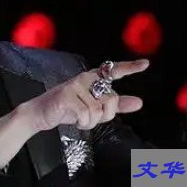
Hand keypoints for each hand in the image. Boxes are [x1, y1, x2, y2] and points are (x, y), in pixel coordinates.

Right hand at [25, 59, 149, 131]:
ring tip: (79, 118)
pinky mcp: (66, 96)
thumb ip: (116, 105)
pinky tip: (74, 120)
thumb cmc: (67, 109)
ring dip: (91, 122)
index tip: (145, 64)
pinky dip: (83, 123)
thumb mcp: (94, 107)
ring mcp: (75, 86)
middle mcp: (84, 78)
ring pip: (98, 111)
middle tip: (90, 117)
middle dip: (105, 114)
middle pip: (111, 98)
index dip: (130, 68)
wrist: (40, 114)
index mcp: (92, 78)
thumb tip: (139, 102)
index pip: (113, 71)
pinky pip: (86, 115)